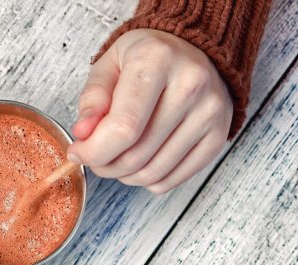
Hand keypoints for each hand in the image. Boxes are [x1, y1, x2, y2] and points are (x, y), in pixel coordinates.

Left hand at [69, 29, 231, 193]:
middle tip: (94, 156)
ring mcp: (210, 112)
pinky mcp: (219, 133)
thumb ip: (92, 99)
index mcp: (157, 60)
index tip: (78, 152)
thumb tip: (83, 134)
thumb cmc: (145, 58)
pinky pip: (175, 178)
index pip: (123, 128)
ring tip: (115, 158)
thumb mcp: (109, 65)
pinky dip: (149, 180)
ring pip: (153, 172)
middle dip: (104, 165)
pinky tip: (139, 163)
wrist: (190, 50)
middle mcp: (191, 85)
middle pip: (136, 154)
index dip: (93, 151)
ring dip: (124, 175)